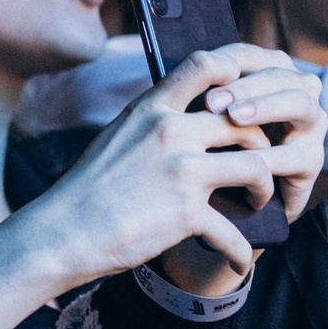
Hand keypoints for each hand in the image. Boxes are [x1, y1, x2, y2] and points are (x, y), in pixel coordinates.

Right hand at [27, 44, 326, 288]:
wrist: (62, 232)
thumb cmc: (88, 188)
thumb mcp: (118, 136)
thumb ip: (153, 120)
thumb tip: (183, 112)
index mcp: (152, 110)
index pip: (205, 66)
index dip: (237, 74)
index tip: (247, 98)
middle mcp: (170, 132)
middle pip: (245, 122)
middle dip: (264, 145)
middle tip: (264, 165)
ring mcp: (181, 172)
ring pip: (257, 167)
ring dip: (265, 189)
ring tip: (257, 203)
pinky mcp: (186, 213)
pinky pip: (234, 231)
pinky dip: (240, 252)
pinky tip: (239, 262)